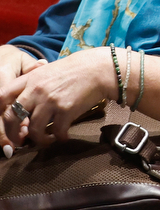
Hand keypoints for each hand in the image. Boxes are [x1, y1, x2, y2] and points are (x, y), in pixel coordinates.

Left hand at [0, 47, 115, 149]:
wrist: (100, 69)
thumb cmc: (76, 70)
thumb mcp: (49, 71)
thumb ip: (34, 84)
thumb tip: (25, 105)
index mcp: (30, 79)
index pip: (2, 97)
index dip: (0, 112)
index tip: (7, 122)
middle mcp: (36, 90)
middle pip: (12, 117)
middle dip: (13, 133)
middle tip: (20, 140)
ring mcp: (51, 101)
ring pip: (33, 129)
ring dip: (39, 139)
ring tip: (47, 140)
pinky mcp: (66, 110)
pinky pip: (57, 131)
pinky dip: (59, 137)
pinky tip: (63, 137)